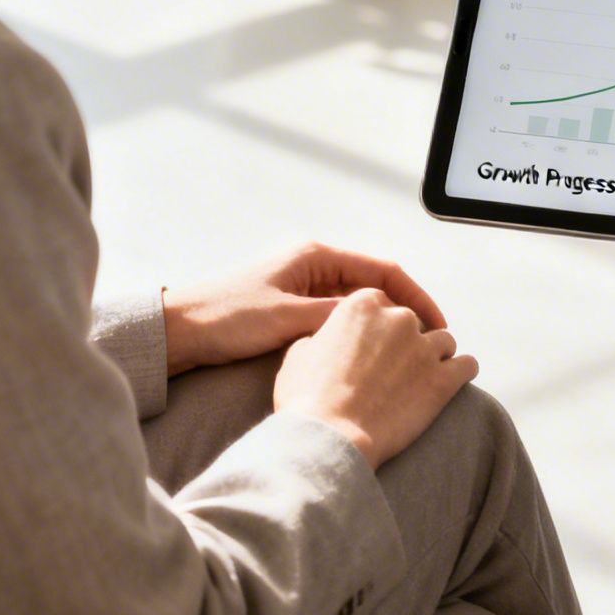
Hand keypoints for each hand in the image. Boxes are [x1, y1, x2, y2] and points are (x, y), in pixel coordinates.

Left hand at [162, 244, 447, 375]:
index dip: (417, 298)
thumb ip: (336, 318)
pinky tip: (370, 358)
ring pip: (360, 307)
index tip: (437, 326)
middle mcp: (314, 266)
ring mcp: (304, 288)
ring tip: (406, 355)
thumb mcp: (287, 318)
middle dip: (405, 314)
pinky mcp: (293, 309)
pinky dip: (359, 336)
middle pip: (376, 288)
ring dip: (383, 327)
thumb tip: (382, 323)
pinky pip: (339, 320)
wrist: (177, 331)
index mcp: (316, 256)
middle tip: (428, 346)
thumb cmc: (225, 317)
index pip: (385, 271)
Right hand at [274, 289, 478, 469]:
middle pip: (412, 323)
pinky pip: (467, 365)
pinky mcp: (444, 380)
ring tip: (420, 380)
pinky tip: (451, 382)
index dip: (375, 327)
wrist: (330, 437)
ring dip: (433, 357)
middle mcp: (399, 318)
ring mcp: (425, 348)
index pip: (380, 304)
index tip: (371, 347)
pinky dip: (460, 372)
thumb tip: (328, 337)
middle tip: (391, 371)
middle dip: (403, 343)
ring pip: (443, 341)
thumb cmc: (307, 398)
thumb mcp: (298, 353)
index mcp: (363, 304)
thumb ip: (321, 334)